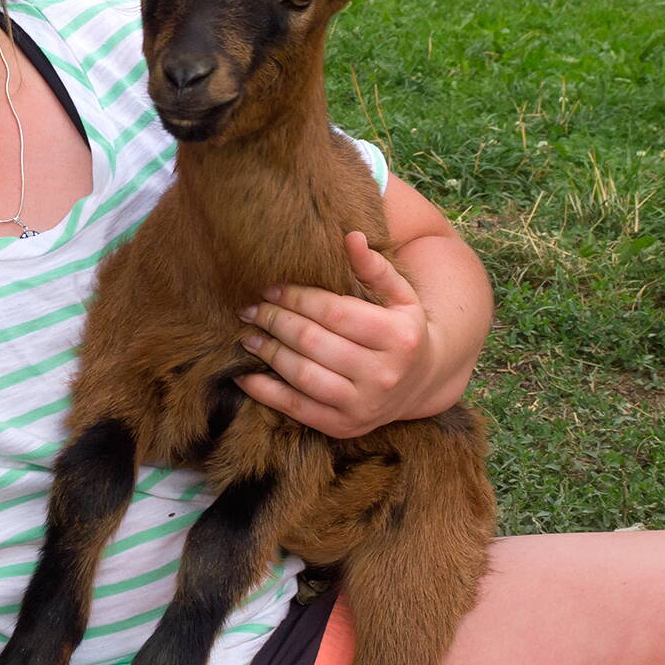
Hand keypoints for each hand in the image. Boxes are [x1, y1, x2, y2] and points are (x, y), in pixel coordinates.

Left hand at [233, 231, 434, 438]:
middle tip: (250, 308)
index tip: (270, 287)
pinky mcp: (344, 427)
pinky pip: (295, 409)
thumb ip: (375, 268)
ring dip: (267, 352)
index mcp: (399, 337)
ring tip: (247, 335)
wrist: (420, 384)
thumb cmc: (401, 330)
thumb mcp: (400, 297)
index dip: (297, 298)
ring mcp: (363, 405)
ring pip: (302, 375)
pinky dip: (264, 392)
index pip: (334, 312)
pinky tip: (243, 375)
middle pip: (313, 342)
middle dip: (275, 321)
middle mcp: (383, 375)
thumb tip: (350, 237)